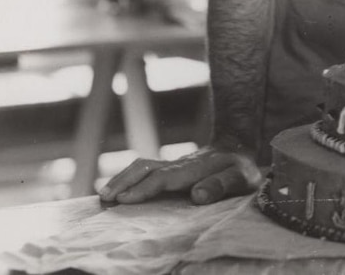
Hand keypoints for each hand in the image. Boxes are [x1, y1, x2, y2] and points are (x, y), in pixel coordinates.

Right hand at [97, 145, 262, 204]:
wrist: (238, 145)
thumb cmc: (241, 167)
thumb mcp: (241, 177)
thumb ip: (221, 185)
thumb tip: (197, 196)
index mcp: (194, 169)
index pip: (164, 178)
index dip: (144, 188)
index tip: (124, 199)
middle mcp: (178, 164)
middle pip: (146, 168)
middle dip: (124, 182)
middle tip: (104, 198)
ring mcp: (172, 164)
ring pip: (142, 166)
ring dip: (122, 178)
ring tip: (103, 195)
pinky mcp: (170, 167)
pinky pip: (145, 170)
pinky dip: (127, 177)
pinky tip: (117, 189)